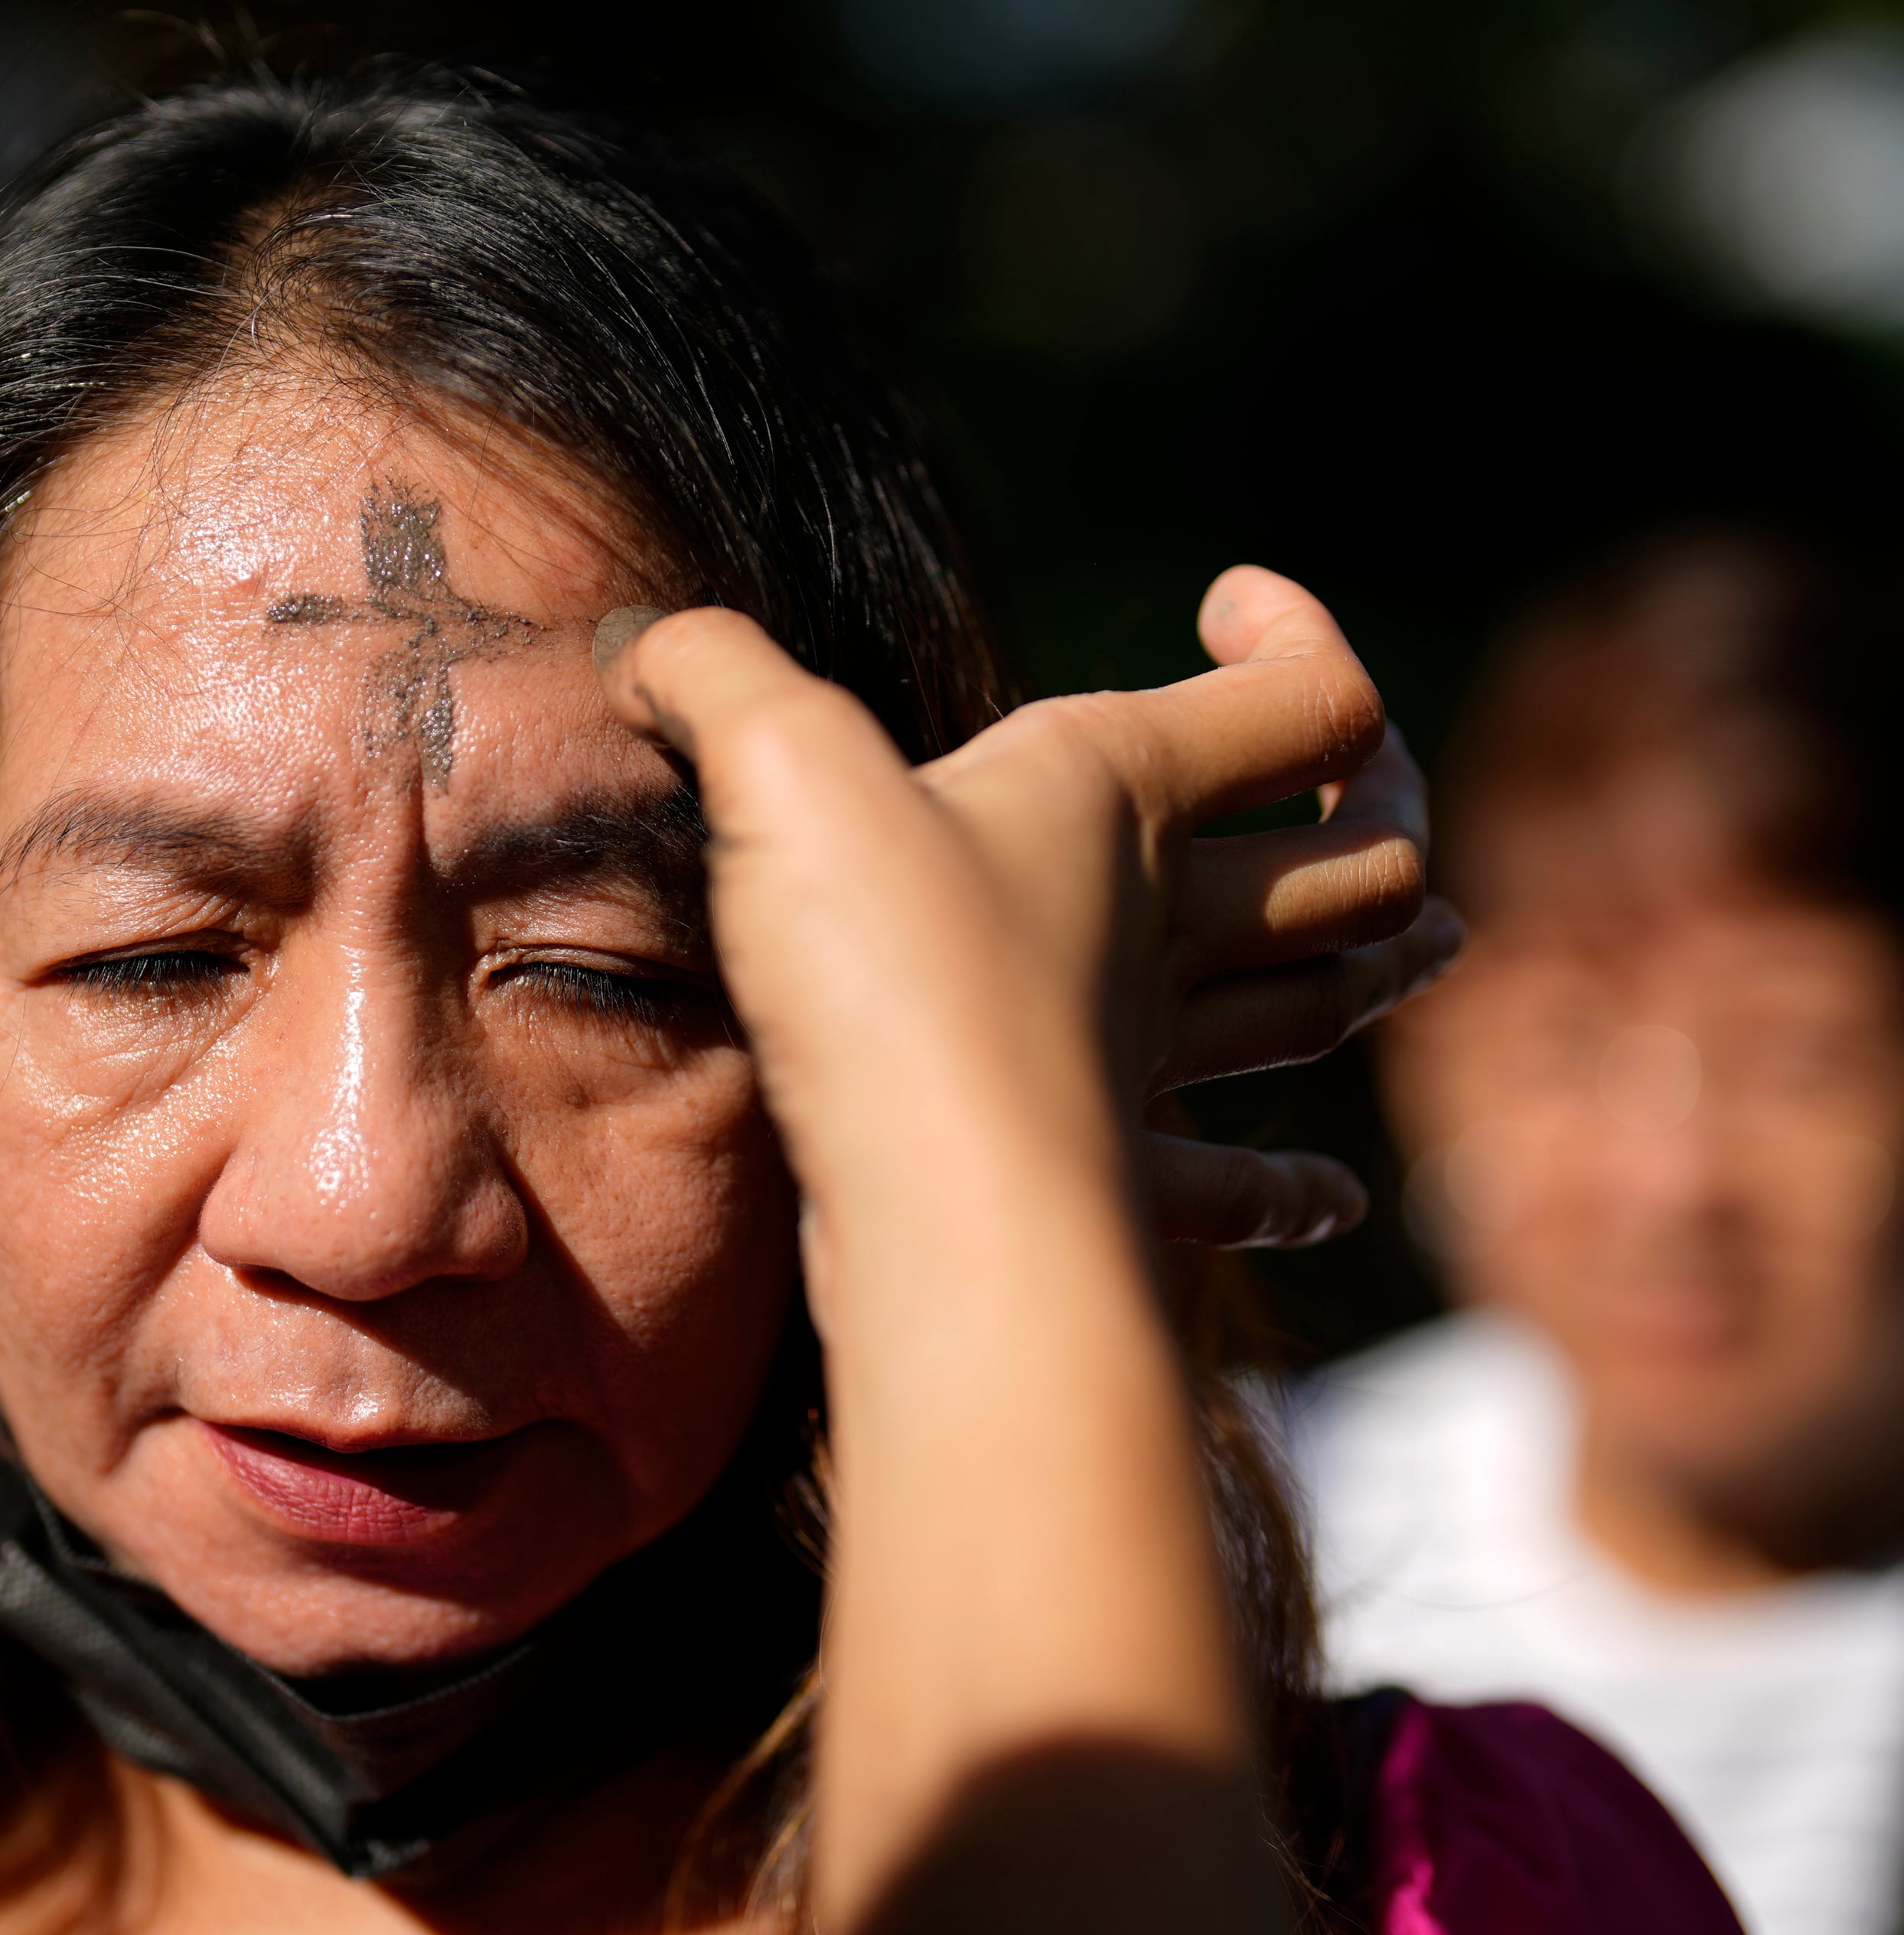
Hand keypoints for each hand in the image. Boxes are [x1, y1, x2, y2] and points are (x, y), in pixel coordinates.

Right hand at [596, 566, 1458, 1250]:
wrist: (933, 1200)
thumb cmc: (888, 973)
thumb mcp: (779, 768)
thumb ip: (712, 677)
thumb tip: (642, 642)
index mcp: (1124, 794)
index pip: (1311, 698)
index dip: (1304, 635)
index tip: (1227, 601)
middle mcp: (1167, 920)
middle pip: (1360, 858)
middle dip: (1390, 808)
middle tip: (1366, 776)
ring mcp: (1154, 1057)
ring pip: (1325, 1000)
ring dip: (1387, 962)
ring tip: (1427, 934)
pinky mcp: (1113, 1178)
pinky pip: (1239, 1186)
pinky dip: (1296, 1189)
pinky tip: (1334, 1198)